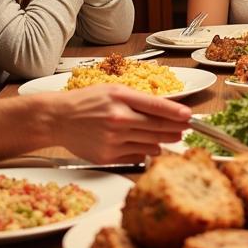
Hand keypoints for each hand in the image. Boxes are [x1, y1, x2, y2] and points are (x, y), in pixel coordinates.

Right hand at [48, 84, 191, 162]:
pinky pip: (137, 156)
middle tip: (186, 129)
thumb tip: (166, 111)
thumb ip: (139, 100)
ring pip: (150, 144)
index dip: (177, 113)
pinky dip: (145, 151)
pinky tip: (145, 144)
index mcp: (121, 98)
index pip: (157, 107)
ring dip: (163, 141)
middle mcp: (118, 119)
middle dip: (176, 129)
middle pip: (158, 128)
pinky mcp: (108, 156)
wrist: (58, 119)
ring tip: (169, 136)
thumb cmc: (87, 102)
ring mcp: (113, 140)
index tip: (190, 117)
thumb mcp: (114, 91)